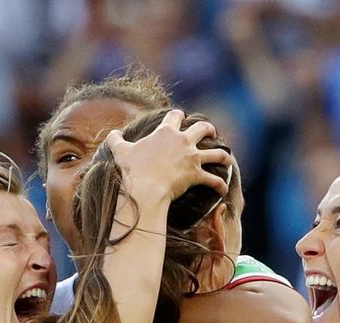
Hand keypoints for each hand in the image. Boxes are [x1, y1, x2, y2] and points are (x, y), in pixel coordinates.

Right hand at [104, 109, 231, 202]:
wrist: (143, 188)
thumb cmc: (131, 170)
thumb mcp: (120, 152)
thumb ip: (115, 140)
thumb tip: (113, 134)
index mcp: (165, 132)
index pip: (175, 116)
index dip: (179, 116)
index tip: (181, 117)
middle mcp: (182, 141)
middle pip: (203, 128)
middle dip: (209, 130)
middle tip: (211, 134)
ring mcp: (192, 158)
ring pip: (217, 153)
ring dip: (223, 155)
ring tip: (226, 158)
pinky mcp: (196, 175)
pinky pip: (214, 180)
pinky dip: (220, 186)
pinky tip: (223, 190)